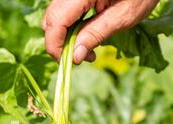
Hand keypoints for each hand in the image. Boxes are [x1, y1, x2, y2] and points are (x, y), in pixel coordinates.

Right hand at [42, 0, 158, 63]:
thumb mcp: (122, 16)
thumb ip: (96, 35)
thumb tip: (75, 57)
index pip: (55, 22)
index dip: (55, 46)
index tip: (68, 63)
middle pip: (50, 19)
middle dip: (59, 43)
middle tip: (82, 57)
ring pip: (54, 16)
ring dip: (65, 36)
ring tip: (87, 46)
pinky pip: (63, 11)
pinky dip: (70, 26)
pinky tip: (86, 32)